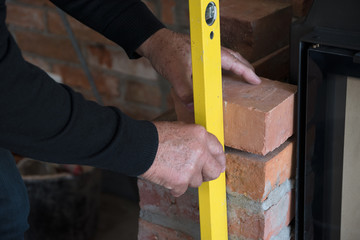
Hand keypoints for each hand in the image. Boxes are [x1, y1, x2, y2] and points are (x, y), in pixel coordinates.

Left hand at [136, 28, 260, 107]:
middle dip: (245, 68)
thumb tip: (194, 107)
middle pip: (234, 58)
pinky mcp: (198, 54)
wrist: (155, 42)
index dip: (247, 73)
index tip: (257, 81)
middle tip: (253, 79)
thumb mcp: (176, 74)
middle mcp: (210, 51)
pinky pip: (216, 61)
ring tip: (241, 77)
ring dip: (235, 66)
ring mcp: (205, 52)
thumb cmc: (166, 52)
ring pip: (226, 58)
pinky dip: (223, 67)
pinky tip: (220, 76)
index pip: (235, 63)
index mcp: (210, 53)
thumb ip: (185, 91)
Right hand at [140, 121, 225, 196]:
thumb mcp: (179, 129)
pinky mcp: (182, 180)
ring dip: (186, 179)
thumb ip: (194, 140)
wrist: (138, 146)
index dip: (218, 160)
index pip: (219, 150)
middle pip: (215, 171)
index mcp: (200, 134)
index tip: (217, 166)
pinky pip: (182, 189)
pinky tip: (165, 175)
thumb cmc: (154, 136)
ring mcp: (192, 167)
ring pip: (197, 181)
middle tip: (198, 174)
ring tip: (172, 169)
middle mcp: (200, 151)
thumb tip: (203, 152)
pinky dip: (174, 186)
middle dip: (207, 174)